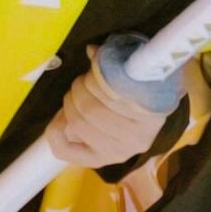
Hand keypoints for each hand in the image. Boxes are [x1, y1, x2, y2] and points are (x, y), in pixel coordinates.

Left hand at [46, 46, 169, 168]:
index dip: (95, 78)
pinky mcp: (97, 160)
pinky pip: (65, 149)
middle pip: (90, 111)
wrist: (155, 116)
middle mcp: (134, 140)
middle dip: (79, 89)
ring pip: (77, 124)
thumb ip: (118, 63)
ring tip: (75, 94)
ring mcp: (115, 153)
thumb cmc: (146, 91)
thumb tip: (91, 50)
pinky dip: (55, 130)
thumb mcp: (138, 75)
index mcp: (150, 116)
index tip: (94, 69)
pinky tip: (62, 116)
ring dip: (69, 103)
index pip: (111, 95)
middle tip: (82, 80)